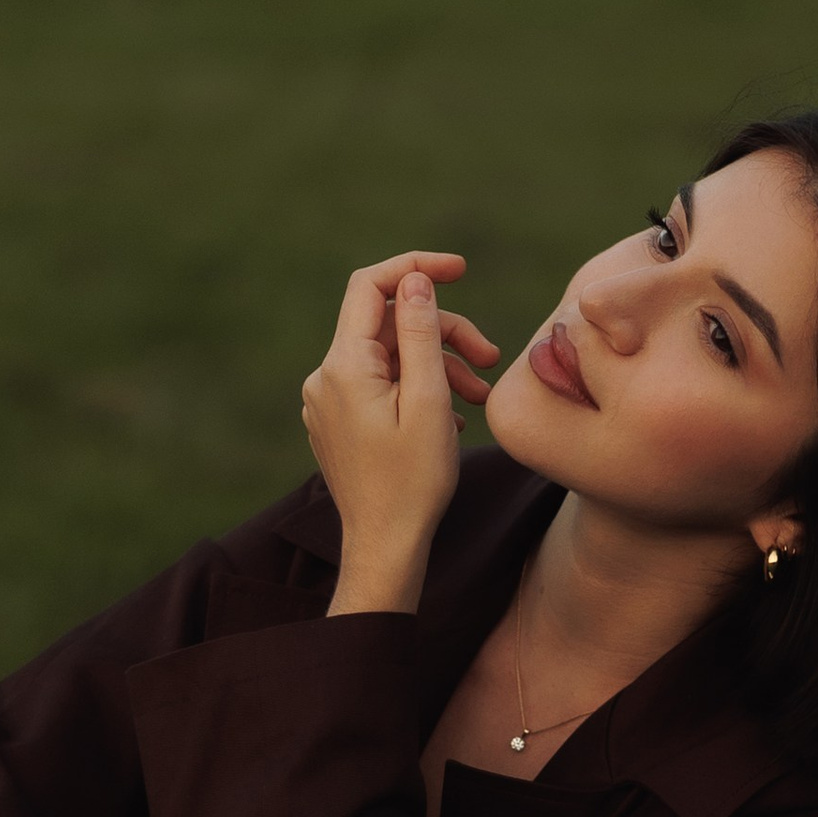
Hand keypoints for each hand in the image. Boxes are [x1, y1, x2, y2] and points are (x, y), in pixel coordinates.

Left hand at [301, 249, 498, 616]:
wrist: (385, 548)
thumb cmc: (413, 483)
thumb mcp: (429, 402)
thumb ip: (422, 334)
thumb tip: (415, 281)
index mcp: (345, 366)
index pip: (372, 286)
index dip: (416, 268)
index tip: (461, 269)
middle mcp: (327, 377)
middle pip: (389, 324)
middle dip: (443, 331)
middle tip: (490, 357)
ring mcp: (329, 400)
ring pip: (390, 356)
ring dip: (439, 365)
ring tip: (479, 396)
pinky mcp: (339, 421)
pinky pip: (382, 384)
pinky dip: (419, 388)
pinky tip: (452, 418)